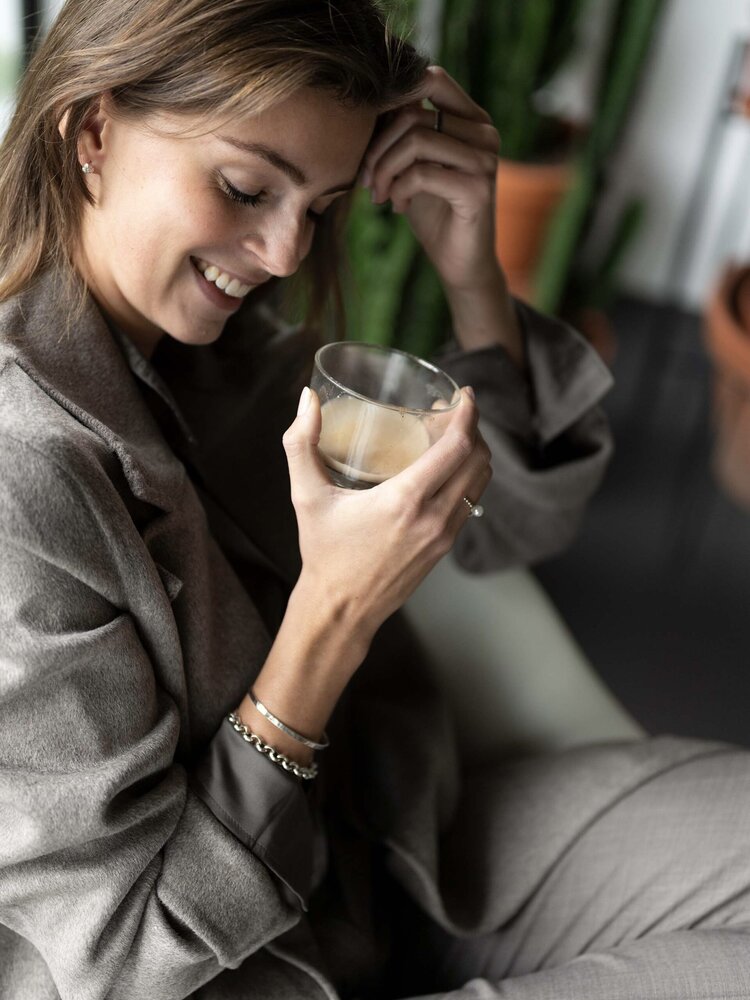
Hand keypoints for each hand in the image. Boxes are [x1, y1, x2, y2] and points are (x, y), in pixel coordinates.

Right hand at [282, 385, 490, 653]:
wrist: (341, 609)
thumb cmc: (324, 553)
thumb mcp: (306, 496)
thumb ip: (301, 443)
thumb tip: (307, 398)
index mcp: (404, 500)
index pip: (457, 448)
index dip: (468, 415)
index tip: (465, 395)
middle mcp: (433, 518)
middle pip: (476, 460)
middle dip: (472, 427)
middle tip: (454, 410)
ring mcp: (444, 535)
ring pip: (479, 481)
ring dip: (474, 452)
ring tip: (452, 435)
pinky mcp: (445, 547)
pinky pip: (470, 502)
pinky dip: (468, 477)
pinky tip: (447, 468)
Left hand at [361, 65, 500, 296]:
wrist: (459, 262)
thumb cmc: (433, 212)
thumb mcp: (412, 165)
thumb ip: (401, 132)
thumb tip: (368, 100)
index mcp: (472, 119)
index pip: (431, 80)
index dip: (393, 99)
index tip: (368, 136)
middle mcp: (485, 132)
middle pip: (414, 113)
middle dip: (378, 147)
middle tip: (367, 179)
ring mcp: (485, 159)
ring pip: (416, 141)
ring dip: (384, 170)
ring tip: (379, 194)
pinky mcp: (478, 188)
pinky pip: (421, 174)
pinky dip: (399, 190)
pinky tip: (397, 207)